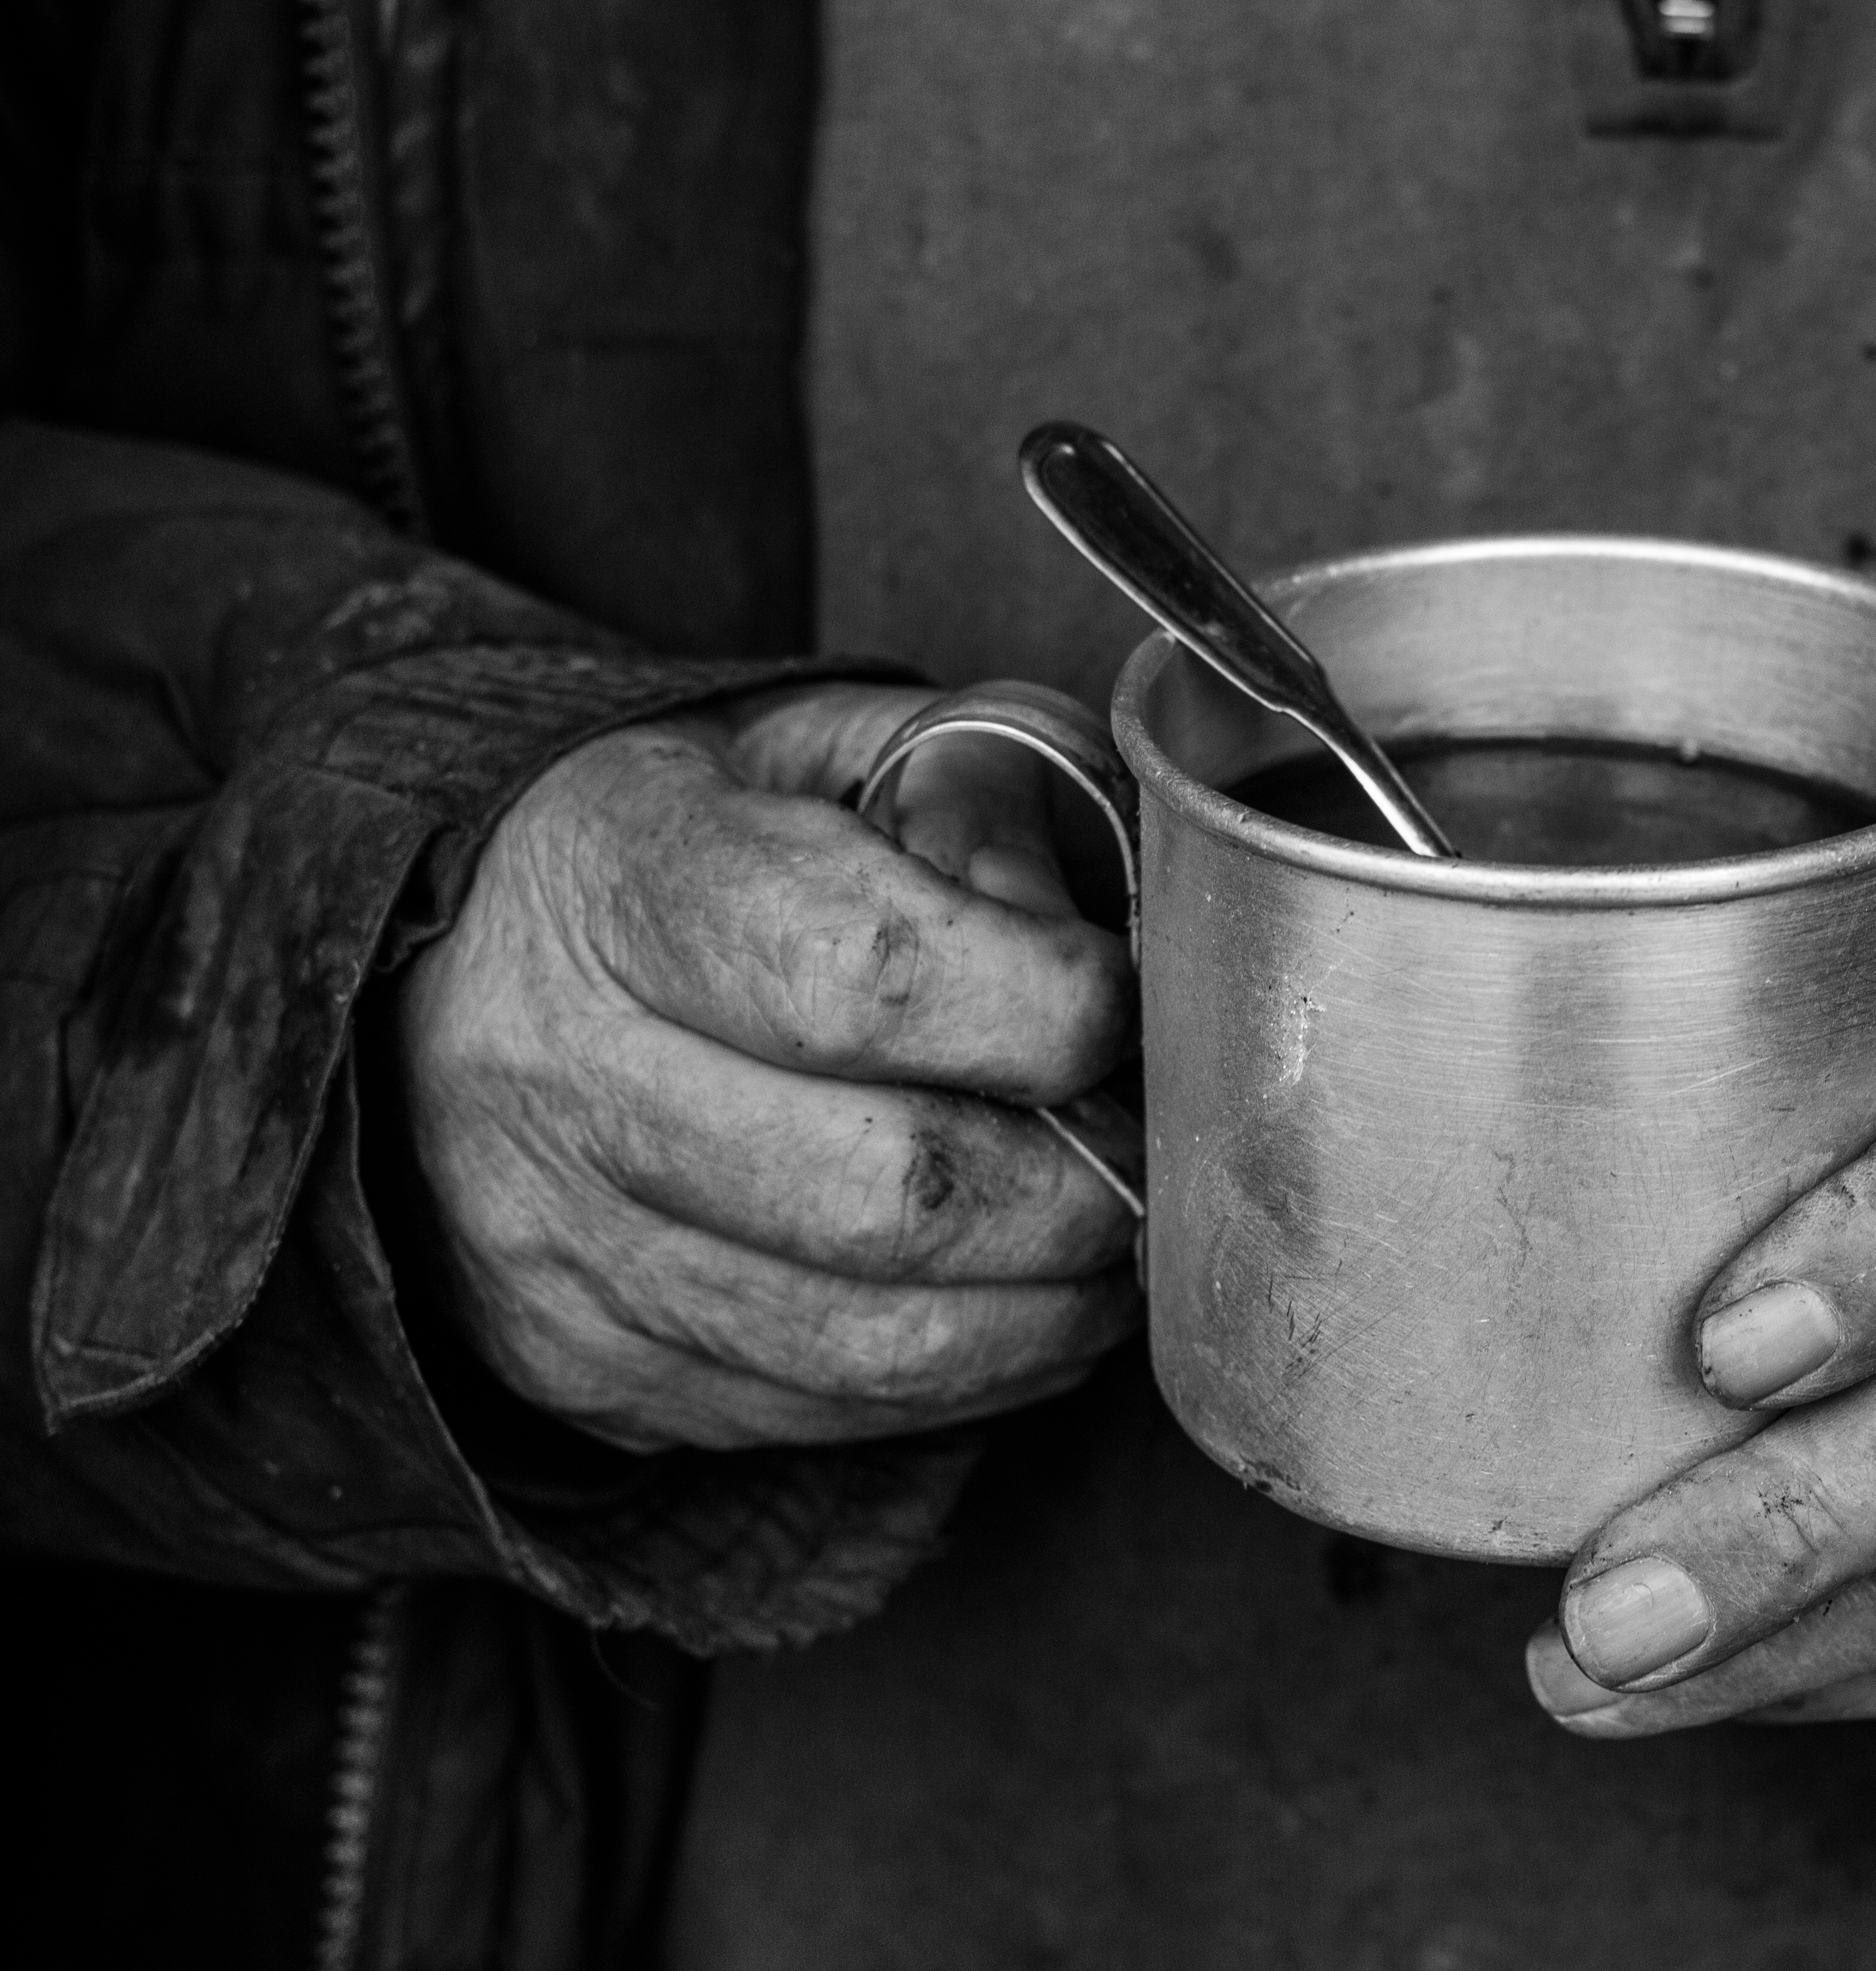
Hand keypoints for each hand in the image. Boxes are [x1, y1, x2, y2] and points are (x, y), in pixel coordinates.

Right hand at [399, 683, 1141, 1450]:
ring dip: (1057, 1302)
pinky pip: (832, 1411)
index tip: (1117, 996)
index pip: (876, 974)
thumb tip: (1083, 936)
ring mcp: (556, 1242)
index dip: (1055, 1003)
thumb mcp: (831, 742)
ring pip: (880, 1338)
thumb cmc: (698, 840)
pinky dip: (976, 1371)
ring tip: (1120, 1232)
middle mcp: (553, 1070)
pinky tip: (1028, 1297)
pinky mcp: (585, 1366)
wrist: (445, 973)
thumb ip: (984, 790)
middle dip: (1087, 1183)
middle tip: (1151, 1141)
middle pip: (898, 1189)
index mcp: (615, 873)